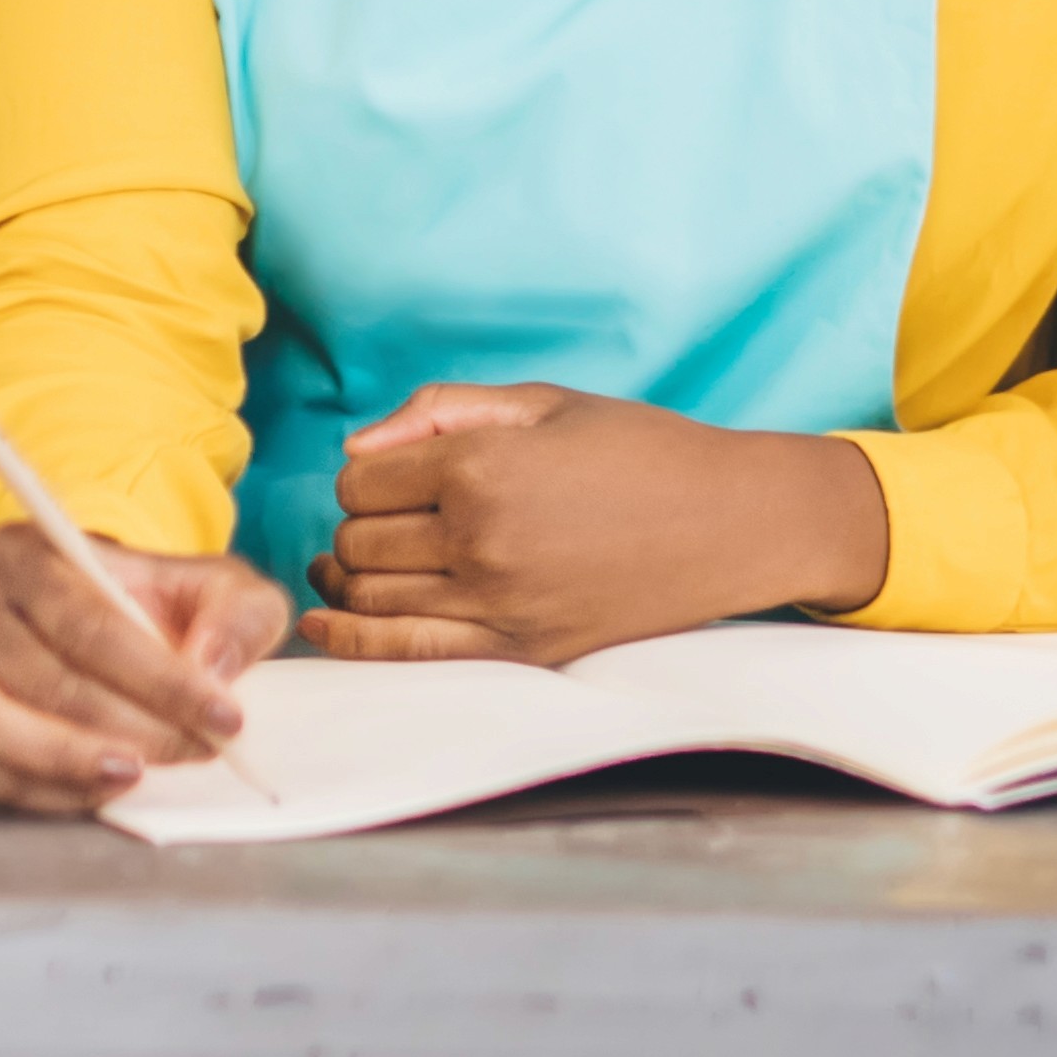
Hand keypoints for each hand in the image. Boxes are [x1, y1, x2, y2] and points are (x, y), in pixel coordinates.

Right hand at [0, 525, 284, 815]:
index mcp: (28, 553)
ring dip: (73, 759)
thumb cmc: (153, 605)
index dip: (157, 676)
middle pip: (44, 675)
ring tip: (138, 773)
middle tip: (198, 748)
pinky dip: (49, 792)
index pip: (86, 620)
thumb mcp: (214, 587)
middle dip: (131, 723)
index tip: (222, 714)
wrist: (108, 627)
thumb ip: (236, 613)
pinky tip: (106, 789)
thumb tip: (213, 668)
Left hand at [304, 384, 884, 662]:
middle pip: (359, 542)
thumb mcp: (543, 402)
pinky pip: (410, 654)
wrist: (732, 522)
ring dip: (352, 580)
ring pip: (372, 600)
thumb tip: (355, 449)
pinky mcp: (523, 650)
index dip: (367, 475)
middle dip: (360, 527)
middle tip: (394, 518)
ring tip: (353, 565)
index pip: (361, 481)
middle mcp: (481, 539)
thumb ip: (440, 411)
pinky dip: (354, 642)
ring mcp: (500, 603)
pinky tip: (323, 626)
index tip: (396, 475)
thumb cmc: (640, 449)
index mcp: (481, 467)